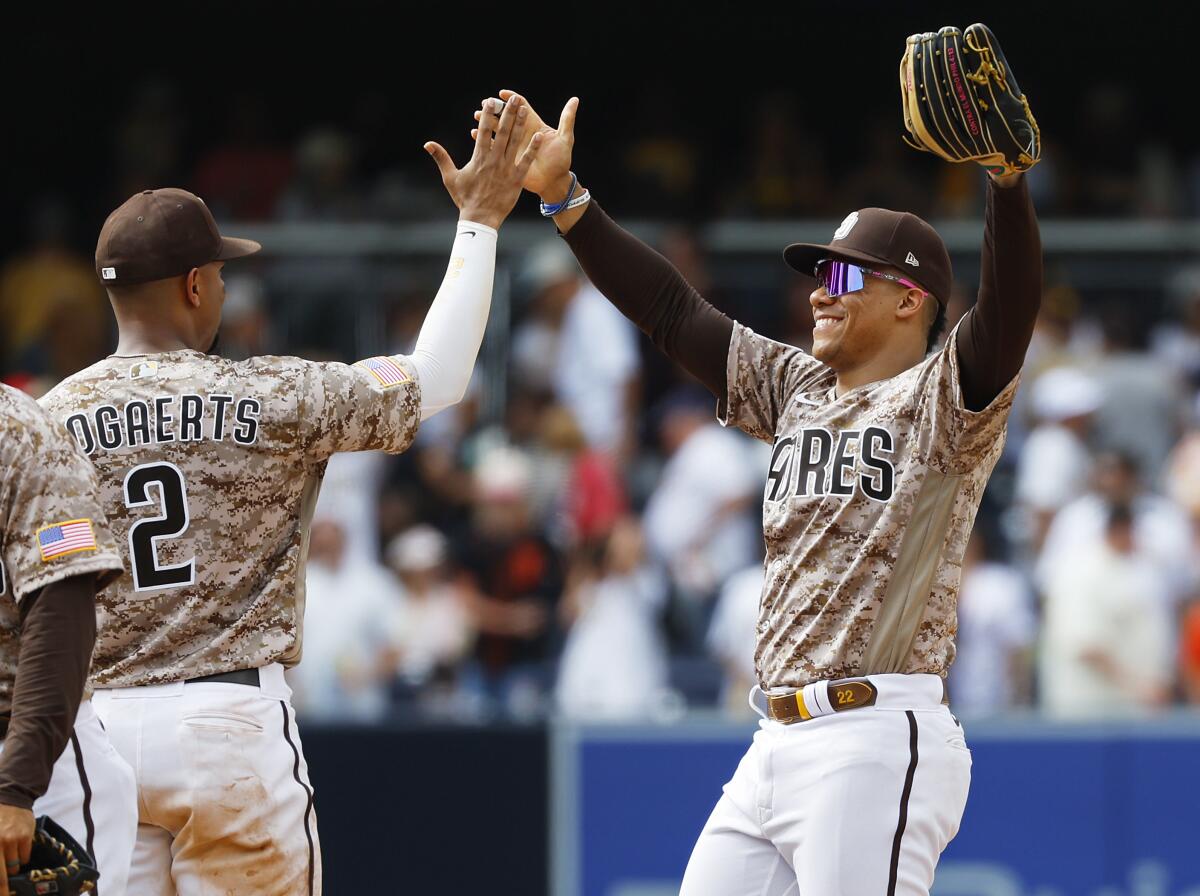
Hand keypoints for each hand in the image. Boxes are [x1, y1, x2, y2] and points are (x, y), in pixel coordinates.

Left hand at [0, 804, 33, 895]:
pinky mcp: (25, 837)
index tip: (2, 894)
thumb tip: (3, 870)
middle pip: (2, 876)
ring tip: (8, 859)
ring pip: (14, 867)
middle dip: (3, 890)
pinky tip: (17, 849)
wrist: (9, 798)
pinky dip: (21, 858)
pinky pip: (24, 858)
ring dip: (11, 867)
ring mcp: (11, 840)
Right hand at [425, 96, 542, 229]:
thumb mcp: (450, 177)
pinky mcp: (516, 179)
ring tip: (524, 109)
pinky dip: (532, 148)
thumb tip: (427, 144)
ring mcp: (506, 169)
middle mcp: (493, 160)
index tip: (490, 101)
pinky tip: (540, 136)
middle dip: (508, 114)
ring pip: (514, 142)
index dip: (487, 115)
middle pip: (502, 132)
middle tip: (514, 99)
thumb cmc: (464, 198)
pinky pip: (526, 161)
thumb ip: (441, 158)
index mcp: (478, 158)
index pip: (483, 131)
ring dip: (520, 125)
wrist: (480, 219)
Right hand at [473, 90, 577, 201]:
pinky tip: (475, 134)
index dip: (513, 98)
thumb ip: (567, 118)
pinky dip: (484, 140)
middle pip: (507, 116)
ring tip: (477, 115)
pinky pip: (494, 148)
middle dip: (496, 109)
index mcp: (534, 125)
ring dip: (487, 122)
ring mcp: (514, 146)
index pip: (522, 107)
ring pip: (498, 130)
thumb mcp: (565, 139)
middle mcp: (523, 134)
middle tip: (486, 103)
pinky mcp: (509, 159)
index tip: (503, 94)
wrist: (554, 183)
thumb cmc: (561, 161)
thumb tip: (575, 99)